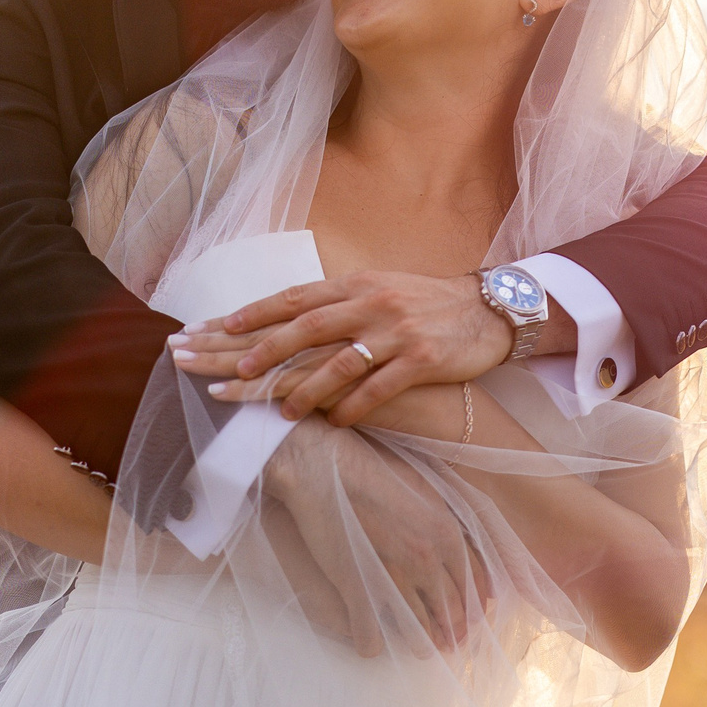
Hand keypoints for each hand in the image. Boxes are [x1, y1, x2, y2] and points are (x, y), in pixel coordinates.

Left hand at [169, 270, 525, 426]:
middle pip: (307, 327)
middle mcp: (373, 304)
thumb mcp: (382, 289)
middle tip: (228, 369)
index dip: (255, 312)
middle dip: (264, 349)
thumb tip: (290, 317)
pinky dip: (352, 407)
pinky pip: (378, 389)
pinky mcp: (422, 359)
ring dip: (304, 388)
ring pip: (339, 363)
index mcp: (358, 284)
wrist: (489, 310)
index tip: (217, 326)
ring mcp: (397, 332)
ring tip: (279, 410)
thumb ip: (341, 301)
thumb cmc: (429, 302)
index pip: (296, 297)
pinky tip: (333, 423)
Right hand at [264, 418, 477, 651]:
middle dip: (453, 632)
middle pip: (451, 611)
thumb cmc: (373, 468)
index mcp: (447, 534)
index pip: (474, 585)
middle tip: (449, 644)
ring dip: (421, 644)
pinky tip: (372, 643)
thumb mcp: (425, 486)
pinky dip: (372, 644)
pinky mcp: (356, 590)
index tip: (470, 621)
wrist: (322, 466)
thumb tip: (462, 543)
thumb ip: (447, 517)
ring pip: (417, 630)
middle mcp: (427, 561)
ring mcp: (392, 578)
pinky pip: (372, 636)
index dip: (473, 607)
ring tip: (419, 649)